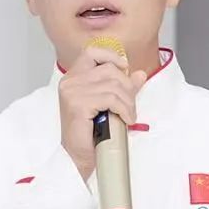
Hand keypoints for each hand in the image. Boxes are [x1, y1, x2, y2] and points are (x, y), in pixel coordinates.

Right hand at [57, 46, 147, 179]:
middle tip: (130, 106)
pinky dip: (124, 109)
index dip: (112, 57)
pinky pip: (110, 99)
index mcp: (73, 77)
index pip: (93, 52)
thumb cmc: (90, 133)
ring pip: (113, 85)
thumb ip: (122, 87)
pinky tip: (125, 120)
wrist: (78, 157)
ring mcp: (72, 92)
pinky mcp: (77, 104)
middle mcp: (69, 81)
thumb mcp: (109, 104)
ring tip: (128, 116)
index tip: (125, 70)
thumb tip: (139, 74)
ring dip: (128, 102)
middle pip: (109, 70)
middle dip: (127, 88)